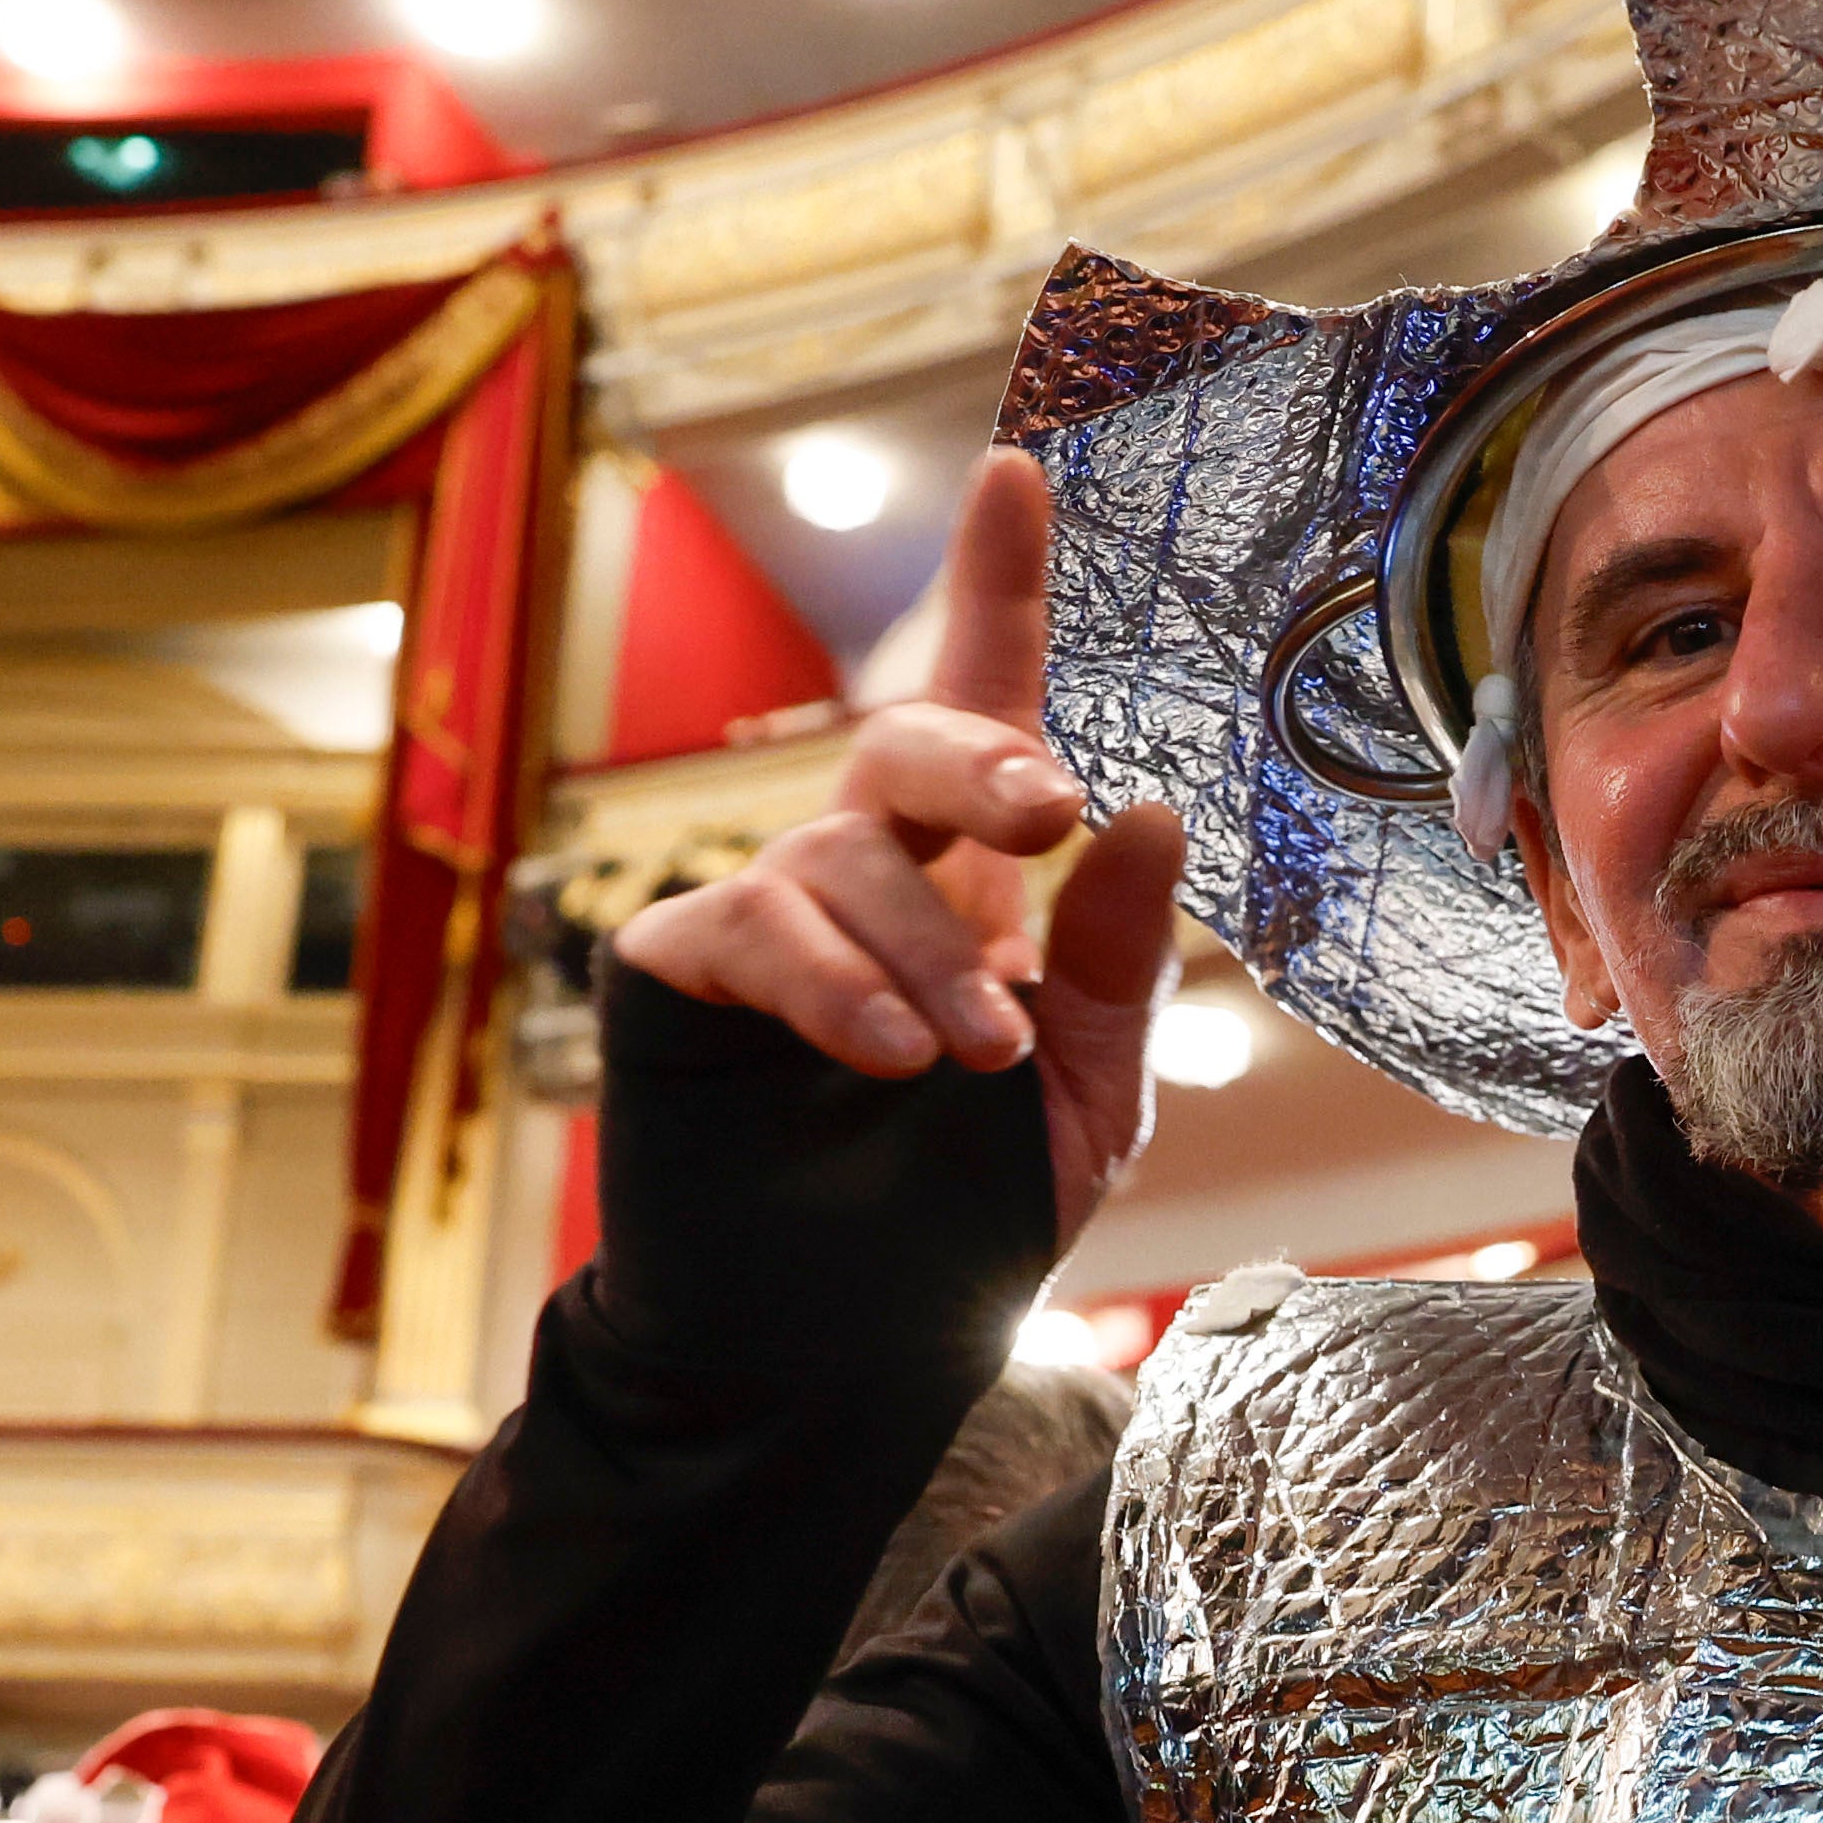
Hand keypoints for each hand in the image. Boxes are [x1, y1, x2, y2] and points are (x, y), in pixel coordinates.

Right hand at [613, 447, 1190, 1248]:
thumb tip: (1144, 809)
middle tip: (1048, 815)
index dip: (998, 586)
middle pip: (908, 742)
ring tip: (970, 1058)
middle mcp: (869, 872)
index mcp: (977, 881)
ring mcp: (766, 915)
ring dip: (923, 954)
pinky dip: (830, 987)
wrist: (843, 1355)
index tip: (1022, 468)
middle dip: (983, 759)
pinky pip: (745, 928)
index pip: (988, 706)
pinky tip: (888, 1058)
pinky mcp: (679, 974)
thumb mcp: (1086, 1093)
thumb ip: (1115, 961)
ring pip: (840, 859)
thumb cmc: (964, 1216)